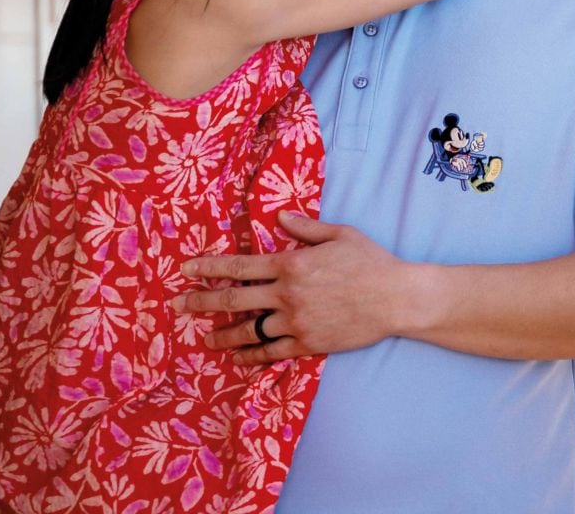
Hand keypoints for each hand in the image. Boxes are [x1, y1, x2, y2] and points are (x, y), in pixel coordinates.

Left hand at [179, 212, 421, 365]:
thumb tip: (278, 218)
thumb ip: (306, 227)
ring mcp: (294, 321)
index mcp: (292, 264)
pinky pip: (269, 352)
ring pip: (247, 330)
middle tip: (178, 305)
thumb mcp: (341, 234)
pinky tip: (239, 357)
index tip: (186, 268)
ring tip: (206, 340)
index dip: (209, 266)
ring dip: (222, 335)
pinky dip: (251, 355)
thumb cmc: (371, 262)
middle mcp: (286, 294)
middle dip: (201, 301)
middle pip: (233, 300)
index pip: (240, 265)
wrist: (396, 298)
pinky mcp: (306, 343)